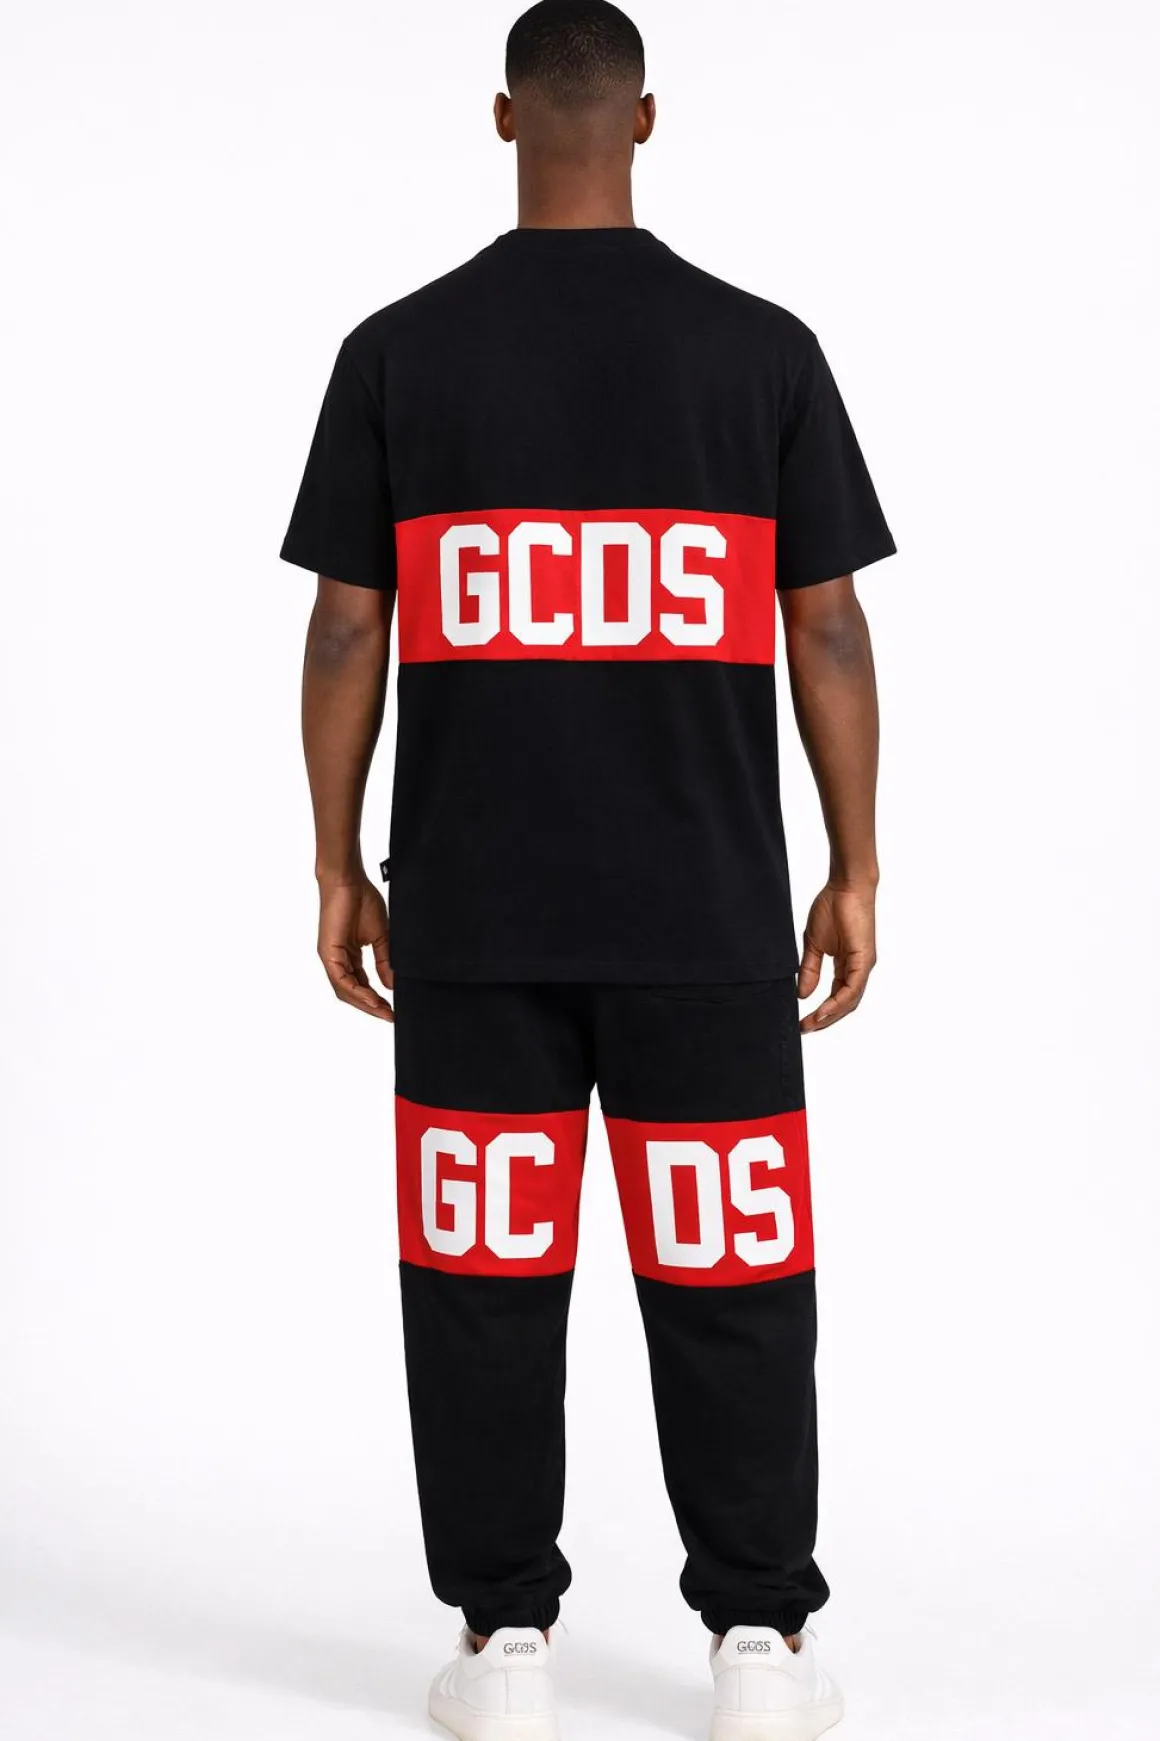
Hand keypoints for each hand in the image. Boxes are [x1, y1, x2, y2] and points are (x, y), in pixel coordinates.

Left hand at [317, 875, 393, 1020]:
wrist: (349, 880)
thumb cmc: (362, 901)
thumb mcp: (381, 938)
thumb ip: (384, 962)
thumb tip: (392, 986)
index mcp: (349, 956)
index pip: (362, 985)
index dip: (376, 1000)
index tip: (393, 1011)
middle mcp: (338, 960)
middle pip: (352, 993)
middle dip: (371, 1007)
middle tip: (389, 1017)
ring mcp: (331, 958)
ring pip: (345, 991)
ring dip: (364, 1004)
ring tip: (383, 1011)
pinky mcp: (328, 953)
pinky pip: (341, 980)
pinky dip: (356, 992)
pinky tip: (371, 999)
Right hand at [797, 881, 876, 1032]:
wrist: (845, 887)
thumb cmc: (832, 908)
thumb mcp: (813, 945)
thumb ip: (809, 970)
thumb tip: (803, 995)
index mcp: (846, 966)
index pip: (835, 997)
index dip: (820, 1012)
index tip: (802, 1022)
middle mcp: (857, 969)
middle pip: (844, 1005)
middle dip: (825, 1020)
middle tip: (805, 1029)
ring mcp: (863, 966)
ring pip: (850, 1001)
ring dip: (831, 1016)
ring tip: (812, 1024)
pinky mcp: (864, 959)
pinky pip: (853, 988)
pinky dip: (838, 1002)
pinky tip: (824, 1011)